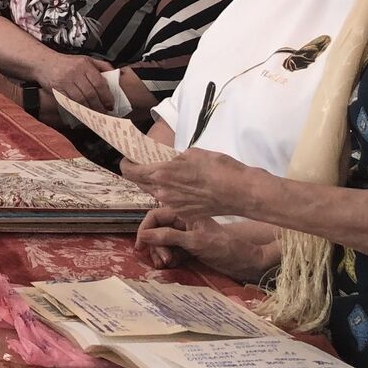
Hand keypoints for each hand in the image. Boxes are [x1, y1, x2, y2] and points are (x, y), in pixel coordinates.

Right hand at [36, 53, 113, 111]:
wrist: (43, 62)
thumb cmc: (67, 62)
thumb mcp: (85, 59)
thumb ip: (101, 65)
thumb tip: (116, 74)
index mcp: (85, 64)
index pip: (99, 83)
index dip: (106, 96)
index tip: (111, 104)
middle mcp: (75, 72)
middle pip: (91, 93)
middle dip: (99, 105)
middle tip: (104, 113)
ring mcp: (65, 81)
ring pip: (80, 99)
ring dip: (89, 109)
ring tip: (94, 115)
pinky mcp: (56, 89)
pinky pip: (69, 102)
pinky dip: (77, 109)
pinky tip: (82, 113)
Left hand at [122, 149, 260, 222]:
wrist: (241, 192)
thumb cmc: (220, 169)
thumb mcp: (193, 154)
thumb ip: (174, 159)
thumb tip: (169, 161)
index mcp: (162, 174)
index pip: (131, 171)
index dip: (126, 165)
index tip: (128, 159)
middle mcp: (163, 192)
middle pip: (141, 183)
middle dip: (140, 173)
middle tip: (145, 164)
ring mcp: (173, 205)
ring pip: (156, 193)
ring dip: (157, 184)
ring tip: (168, 175)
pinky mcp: (184, 213)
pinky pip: (171, 202)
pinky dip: (172, 194)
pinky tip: (184, 187)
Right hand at [133, 206, 278, 280]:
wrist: (246, 261)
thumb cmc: (224, 248)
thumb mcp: (194, 242)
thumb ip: (168, 237)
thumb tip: (143, 235)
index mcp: (183, 213)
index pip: (155, 217)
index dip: (144, 230)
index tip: (140, 247)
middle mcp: (182, 222)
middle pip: (156, 230)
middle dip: (155, 245)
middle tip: (162, 261)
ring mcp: (184, 234)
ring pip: (161, 242)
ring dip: (160, 253)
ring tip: (166, 264)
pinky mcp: (188, 247)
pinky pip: (170, 250)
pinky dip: (168, 258)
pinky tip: (171, 265)